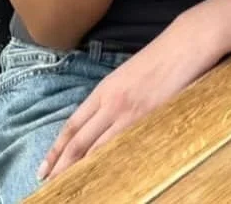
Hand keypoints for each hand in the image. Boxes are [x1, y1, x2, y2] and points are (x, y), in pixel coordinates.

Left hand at [38, 13, 221, 181]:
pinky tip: (100, 176)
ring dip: (77, 168)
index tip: (45, 165)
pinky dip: (106, 162)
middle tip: (46, 183)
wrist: (185, 43)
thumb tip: (109, 116)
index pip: (73, 124)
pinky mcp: (145, 117)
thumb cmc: (163, 55)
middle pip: (77, 140)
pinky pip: (119, 146)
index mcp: (105, 89)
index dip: (57, 147)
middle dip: (59, 164)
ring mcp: (126, 111)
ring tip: (65, 186)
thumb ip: (116, 94)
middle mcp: (110, 102)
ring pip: (94, 147)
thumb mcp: (130, 73)